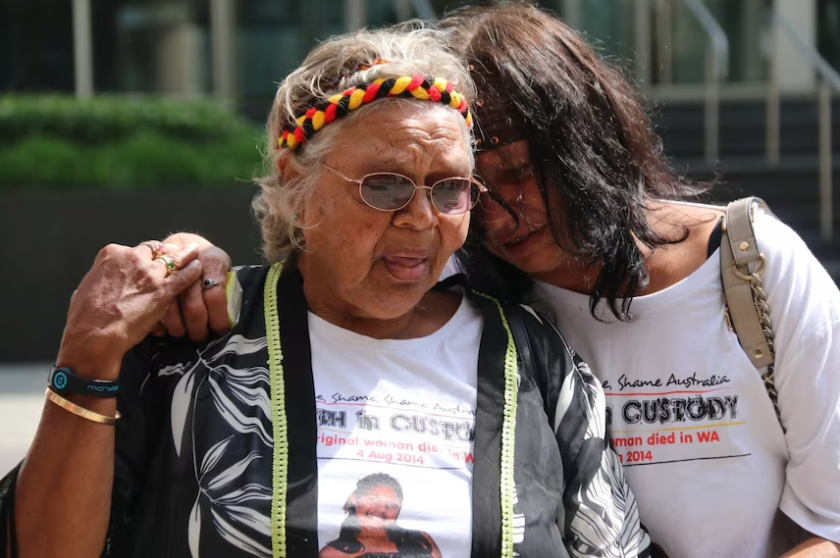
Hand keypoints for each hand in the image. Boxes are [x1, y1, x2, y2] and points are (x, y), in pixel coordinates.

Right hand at [57, 243, 202, 378]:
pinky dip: (193, 271)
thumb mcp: (84, 290)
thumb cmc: (85, 318)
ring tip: (194, 251)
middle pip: (156, 250)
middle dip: (166, 253)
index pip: (135, 249)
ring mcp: (149, 273)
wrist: (94, 335)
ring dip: (186, 255)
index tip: (151, 259)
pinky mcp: (163, 290)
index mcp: (111, 255)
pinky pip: (184, 276)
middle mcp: (131, 258)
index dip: (145, 256)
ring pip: (174, 258)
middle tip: (176, 253)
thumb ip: (96, 282)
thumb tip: (93, 285)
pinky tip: (199, 269)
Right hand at [157, 233, 232, 341]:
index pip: (215, 296)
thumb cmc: (208, 262)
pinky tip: (165, 329)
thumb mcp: (223, 267)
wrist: (183, 244)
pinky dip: (158, 323)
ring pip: (170, 310)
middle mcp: (189, 267)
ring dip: (178, 328)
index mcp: (213, 262)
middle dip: (198, 328)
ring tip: (184, 333)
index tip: (220, 329)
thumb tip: (229, 316)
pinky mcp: (152, 279)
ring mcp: (168, 273)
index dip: (218, 318)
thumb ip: (226, 286)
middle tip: (201, 336)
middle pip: (193, 308)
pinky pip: (151, 306)